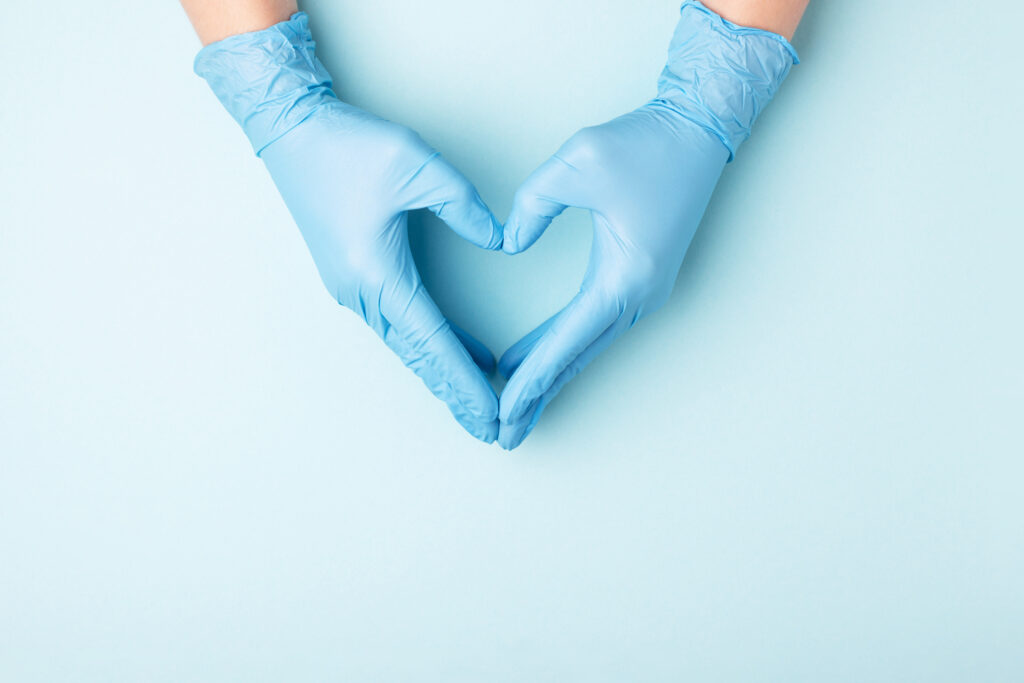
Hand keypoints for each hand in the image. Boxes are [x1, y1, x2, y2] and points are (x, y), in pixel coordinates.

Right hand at [196, 14, 503, 441]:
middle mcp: (361, 292)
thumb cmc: (347, 146)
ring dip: (441, 374)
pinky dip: (427, 345)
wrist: (290, 132)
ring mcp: (352, 288)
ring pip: (406, 345)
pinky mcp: (352, 276)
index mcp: (377, 273)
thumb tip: (502, 242)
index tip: (490, 414)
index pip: (433, 342)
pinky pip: (396, 324)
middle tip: (490, 429)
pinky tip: (456, 352)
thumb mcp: (417, 164)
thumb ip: (464, 206)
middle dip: (454, 395)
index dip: (464, 382)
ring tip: (477, 402)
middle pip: (418, 357)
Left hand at [497, 104, 727, 448]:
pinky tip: (538, 359)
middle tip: (504, 434)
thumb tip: (509, 245)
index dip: (532, 378)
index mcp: (625, 276)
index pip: (568, 341)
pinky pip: (596, 326)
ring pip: (588, 347)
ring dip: (552, 377)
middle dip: (539, 396)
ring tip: (516, 408)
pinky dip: (566, 348)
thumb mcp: (575, 162)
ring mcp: (644, 292)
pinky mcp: (639, 280)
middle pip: (578, 358)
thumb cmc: (645, 144)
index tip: (504, 409)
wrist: (697, 130)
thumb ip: (532, 207)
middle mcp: (639, 295)